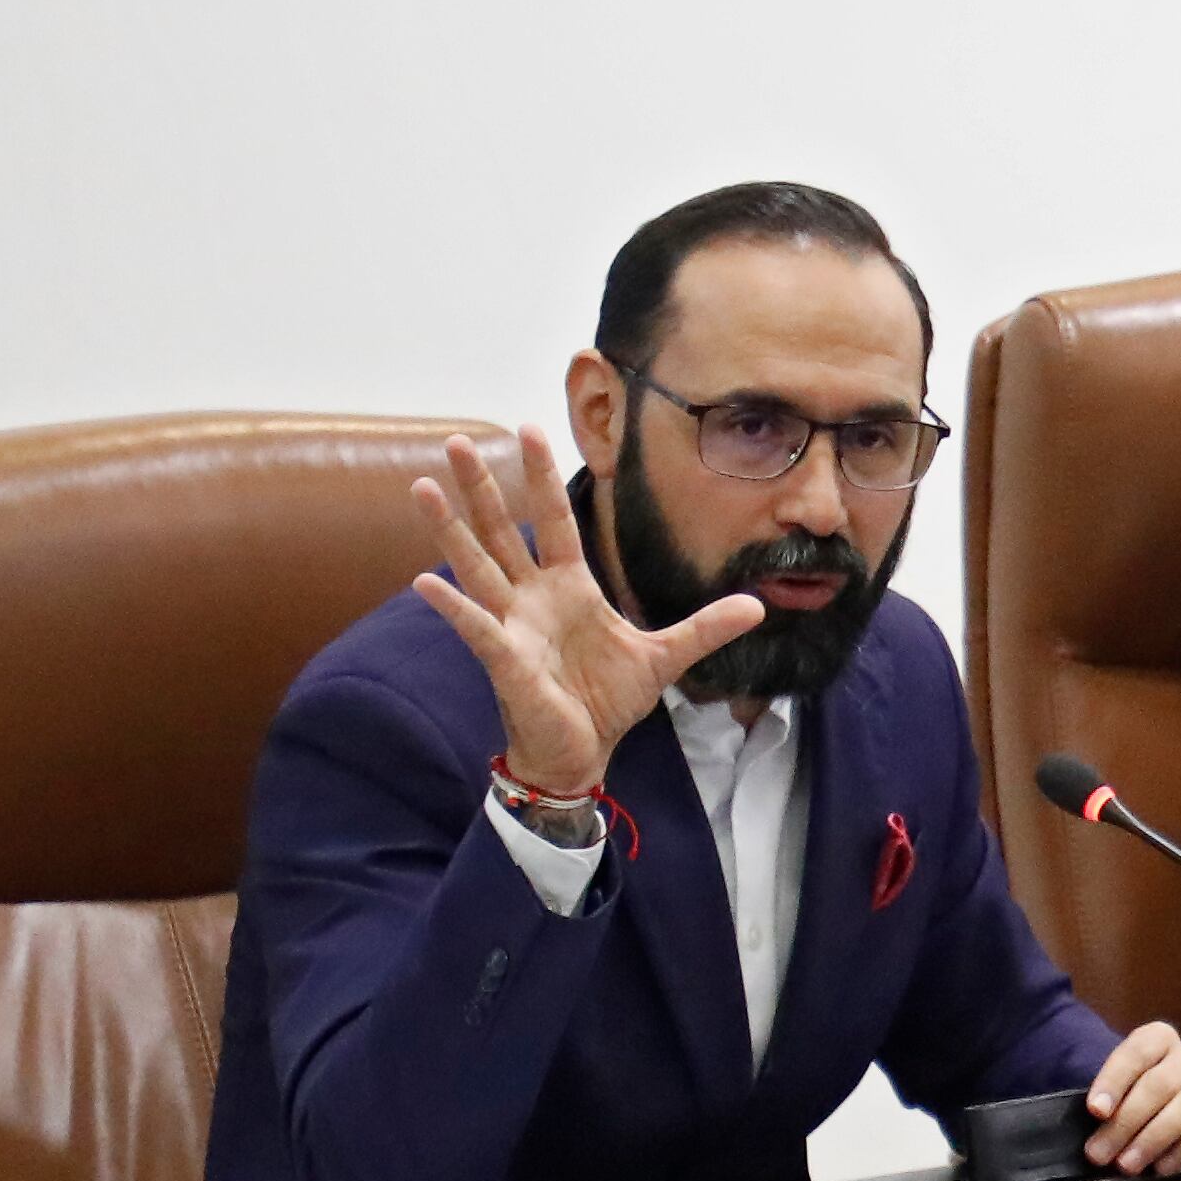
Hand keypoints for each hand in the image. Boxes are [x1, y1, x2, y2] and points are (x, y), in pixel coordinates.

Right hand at [406, 429, 758, 794]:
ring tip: (422, 487)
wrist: (584, 751)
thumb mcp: (665, 657)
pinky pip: (476, 628)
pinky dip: (453, 606)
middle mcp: (533, 598)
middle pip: (502, 530)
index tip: (529, 429)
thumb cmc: (608, 701)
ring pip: (476, 567)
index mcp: (569, 588)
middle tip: (455, 440)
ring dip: (449, 528)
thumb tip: (758, 606)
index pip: (554, 521)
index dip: (542, 478)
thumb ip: (705, 627)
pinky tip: (426, 581)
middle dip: (481, 486)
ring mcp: (513, 626)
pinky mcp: (505, 661)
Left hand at [1085, 1023, 1180, 1175]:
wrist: (1179, 1144)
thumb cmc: (1137, 1114)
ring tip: (1126, 1165)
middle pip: (1163, 1082)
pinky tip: (1161, 1168)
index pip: (1141, 1049)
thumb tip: (1091, 1120)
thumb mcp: (1115, 1100)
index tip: (1095, 1111)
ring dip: (1154, 1137)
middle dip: (1127, 1121)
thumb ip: (1103, 1104)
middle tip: (1099, 1154)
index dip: (1116, 1078)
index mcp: (1162, 1043)